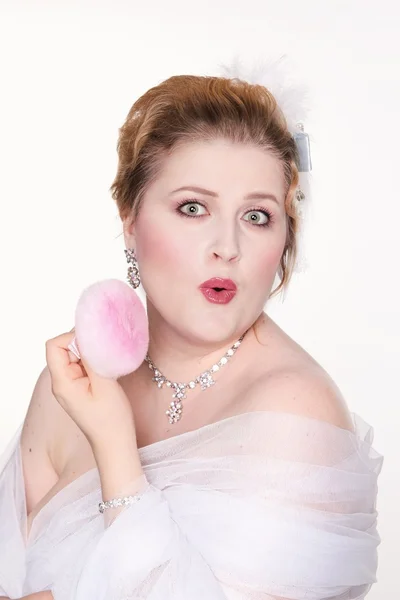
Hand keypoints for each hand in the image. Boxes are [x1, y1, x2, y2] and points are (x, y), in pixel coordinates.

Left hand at [45, 329, 135, 450]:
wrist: (115, 444)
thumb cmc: (111, 419)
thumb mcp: (105, 384)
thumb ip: (93, 358)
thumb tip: (88, 335)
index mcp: (62, 382)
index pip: (54, 345)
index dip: (71, 337)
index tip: (93, 343)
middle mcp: (61, 383)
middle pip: (63, 349)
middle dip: (83, 345)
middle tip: (103, 354)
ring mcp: (69, 386)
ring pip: (74, 357)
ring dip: (90, 355)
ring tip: (106, 365)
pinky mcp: (79, 389)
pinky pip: (81, 367)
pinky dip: (93, 363)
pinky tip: (106, 372)